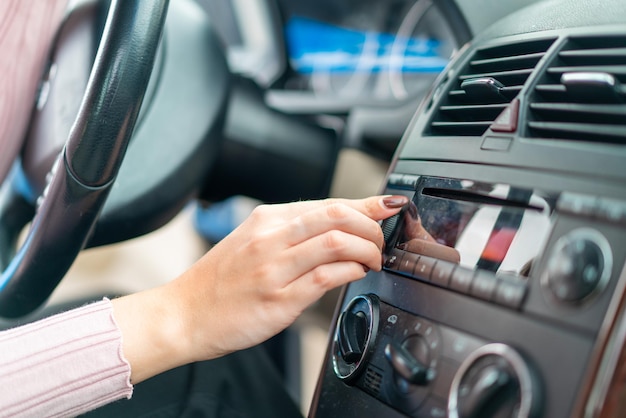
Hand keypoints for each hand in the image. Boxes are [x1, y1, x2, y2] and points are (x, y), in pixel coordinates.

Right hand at [111, 195, 407, 382]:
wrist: (184, 315)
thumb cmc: (218, 283)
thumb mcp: (251, 242)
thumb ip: (291, 234)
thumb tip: (338, 229)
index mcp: (267, 220)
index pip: (327, 203)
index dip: (366, 204)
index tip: (388, 206)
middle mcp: (271, 237)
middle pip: (337, 215)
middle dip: (372, 225)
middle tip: (382, 239)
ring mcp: (275, 268)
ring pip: (337, 242)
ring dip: (367, 249)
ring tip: (373, 260)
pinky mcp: (280, 299)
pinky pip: (327, 277)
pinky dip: (351, 271)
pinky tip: (357, 273)